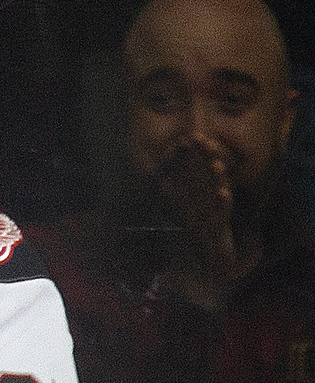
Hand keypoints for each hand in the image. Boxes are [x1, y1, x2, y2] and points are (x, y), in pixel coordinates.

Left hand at [159, 141, 234, 262]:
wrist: (208, 246)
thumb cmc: (195, 220)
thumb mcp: (178, 201)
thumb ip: (170, 183)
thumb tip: (158, 166)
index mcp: (202, 185)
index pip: (198, 165)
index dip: (194, 151)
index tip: (187, 137)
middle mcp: (211, 191)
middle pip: (209, 170)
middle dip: (207, 155)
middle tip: (203, 140)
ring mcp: (218, 205)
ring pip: (219, 187)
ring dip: (218, 175)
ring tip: (216, 163)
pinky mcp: (222, 220)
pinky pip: (224, 209)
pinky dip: (224, 200)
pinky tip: (223, 192)